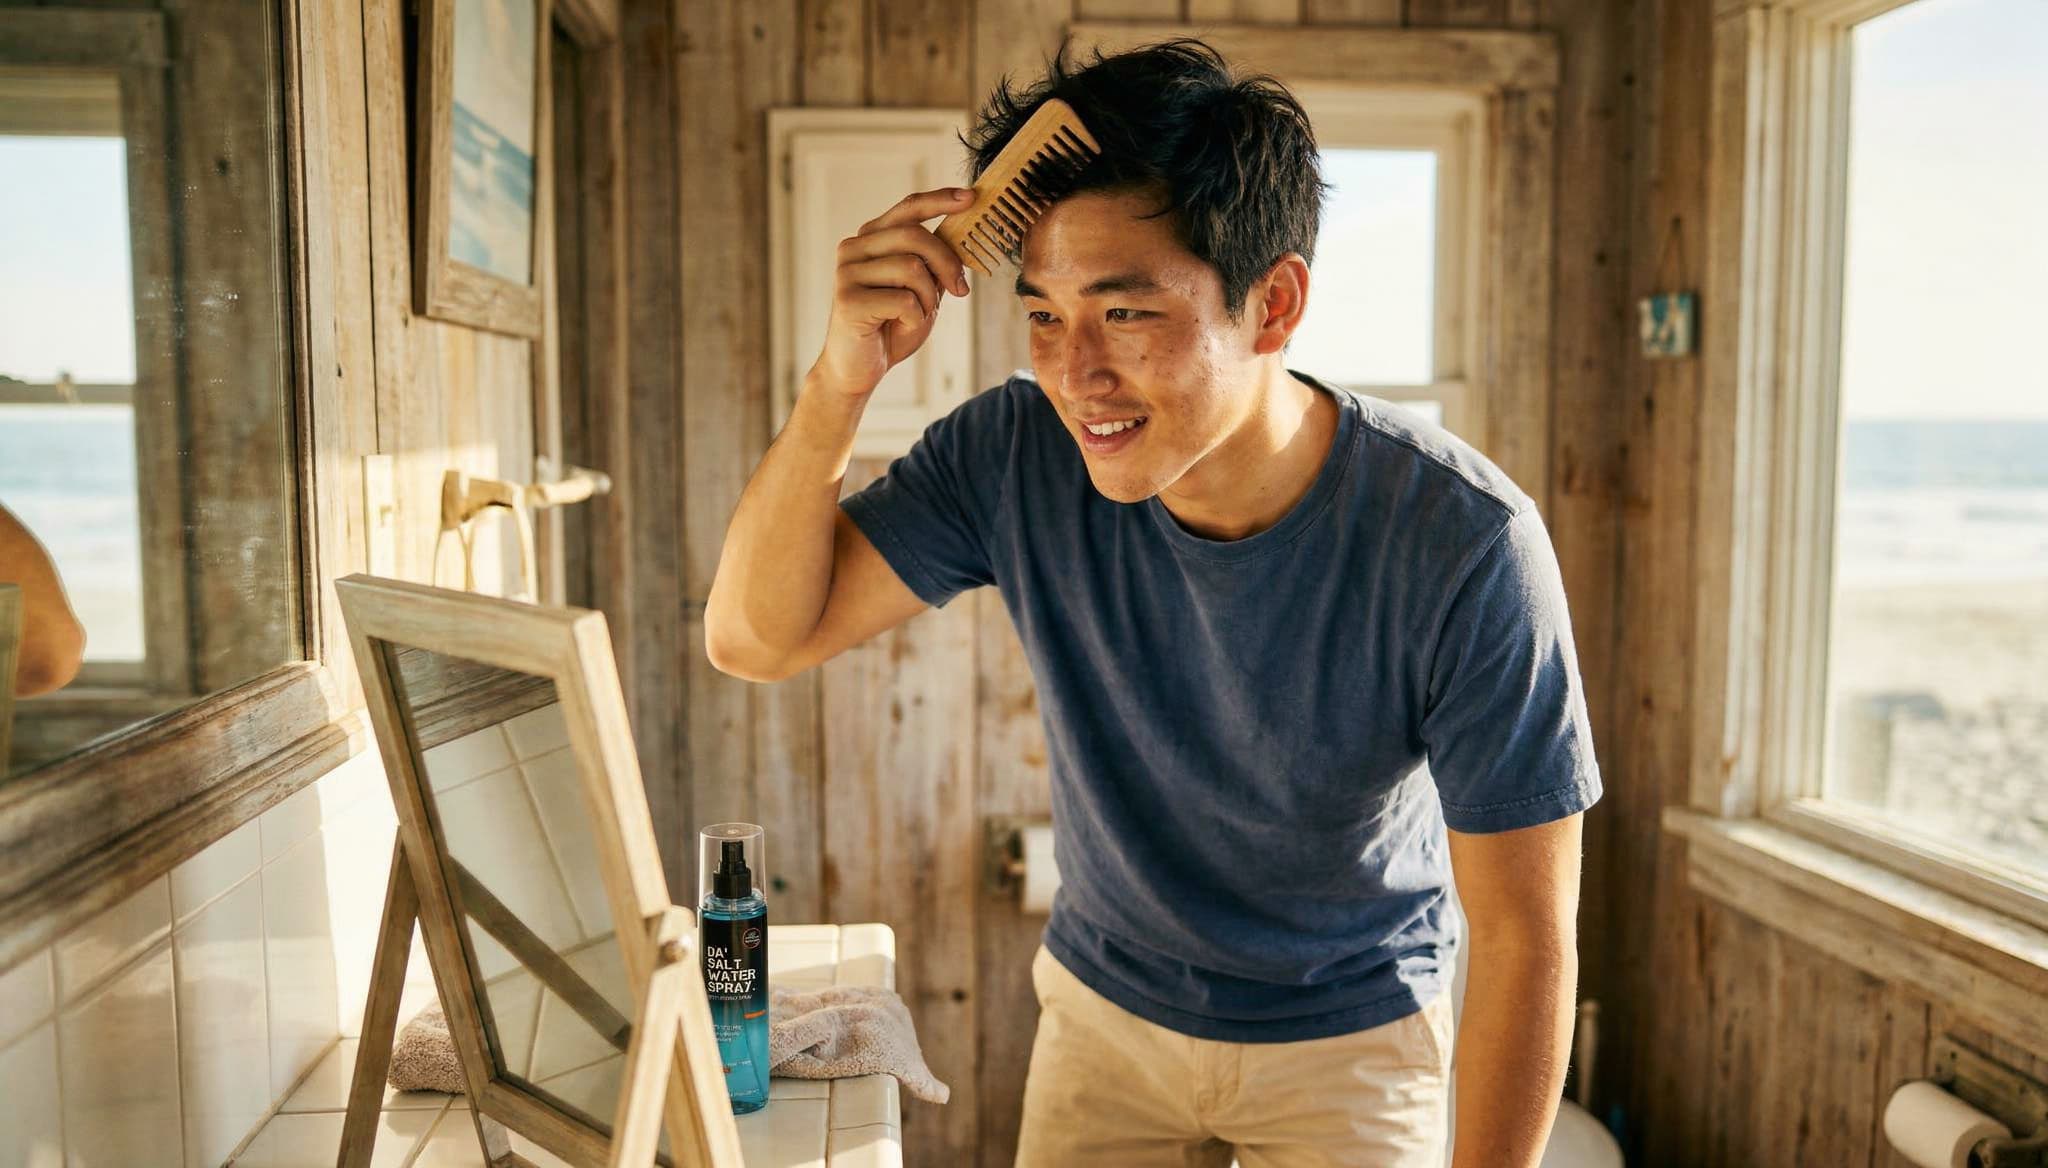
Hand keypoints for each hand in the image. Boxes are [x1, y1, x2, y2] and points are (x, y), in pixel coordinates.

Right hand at [809, 187, 974, 398]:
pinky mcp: (847, 300)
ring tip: (920, 315)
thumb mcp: (922, 289)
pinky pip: (903, 300)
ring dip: (929, 298)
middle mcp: (854, 249)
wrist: (858, 369)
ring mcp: (847, 273)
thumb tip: (964, 232)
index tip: (970, 197)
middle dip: (947, 263)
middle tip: (961, 290)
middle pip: (915, 236)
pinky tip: (900, 326)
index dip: (940, 200)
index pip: (908, 208)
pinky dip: (915, 317)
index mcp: (871, 239)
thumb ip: (935, 262)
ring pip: (912, 268)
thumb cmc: (891, 326)